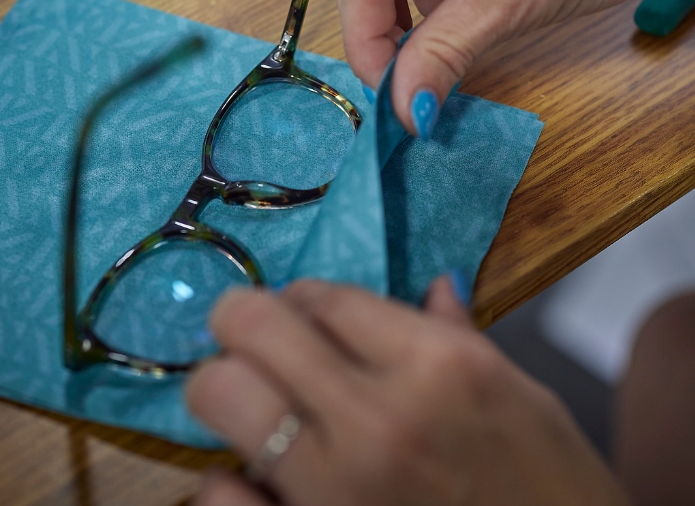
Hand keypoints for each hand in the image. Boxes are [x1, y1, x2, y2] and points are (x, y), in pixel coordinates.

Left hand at [186, 278, 628, 505]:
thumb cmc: (549, 486)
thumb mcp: (520, 397)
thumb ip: (460, 334)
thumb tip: (435, 284)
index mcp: (437, 366)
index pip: (324, 296)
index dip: (300, 297)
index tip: (299, 312)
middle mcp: (379, 419)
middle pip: (254, 326)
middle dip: (239, 319)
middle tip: (251, 338)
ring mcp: (336, 490)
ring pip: (220, 395)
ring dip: (224, 387)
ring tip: (250, 400)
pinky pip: (219, 496)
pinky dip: (224, 481)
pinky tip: (252, 479)